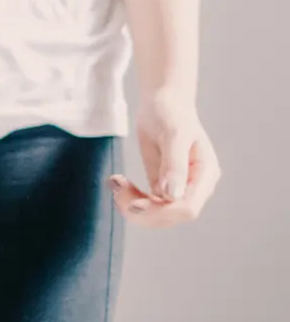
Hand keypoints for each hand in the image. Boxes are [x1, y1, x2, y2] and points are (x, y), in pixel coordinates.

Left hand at [110, 94, 220, 227]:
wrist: (162, 105)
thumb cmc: (171, 113)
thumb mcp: (173, 136)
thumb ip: (174, 166)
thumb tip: (173, 196)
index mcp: (205, 175)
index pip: (188, 208)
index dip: (161, 212)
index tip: (134, 203)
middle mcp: (195, 187)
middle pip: (169, 217)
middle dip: (140, 209)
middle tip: (116, 186)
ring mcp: (179, 190)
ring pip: (154, 215)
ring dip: (130, 205)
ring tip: (115, 182)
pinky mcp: (163, 189)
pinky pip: (145, 206)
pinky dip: (128, 199)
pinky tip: (117, 182)